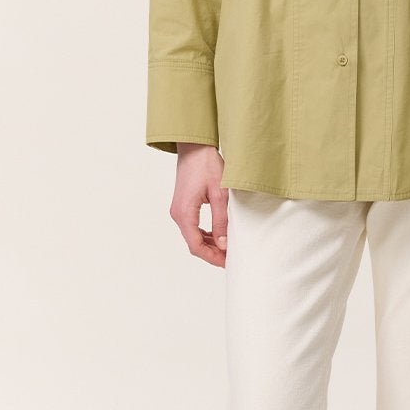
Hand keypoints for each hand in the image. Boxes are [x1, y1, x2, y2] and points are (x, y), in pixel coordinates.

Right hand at [171, 143, 229, 266]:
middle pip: (194, 244)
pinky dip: (206, 235)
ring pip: (193, 236)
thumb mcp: (220, 194)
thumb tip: (224, 244)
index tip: (228, 262)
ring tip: (228, 249)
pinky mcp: (183, 206)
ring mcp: (179, 210)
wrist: (195, 147)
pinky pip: (193, 227)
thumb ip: (221, 221)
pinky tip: (219, 236)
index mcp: (184, 213)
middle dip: (212, 253)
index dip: (212, 257)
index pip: (196, 246)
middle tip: (231, 258)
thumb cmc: (206, 165)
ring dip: (210, 245)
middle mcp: (178, 214)